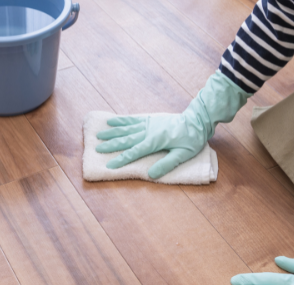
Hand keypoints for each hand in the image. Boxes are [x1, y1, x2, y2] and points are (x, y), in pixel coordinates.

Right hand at [96, 71, 250, 178]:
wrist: (196, 120)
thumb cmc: (191, 139)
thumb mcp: (183, 154)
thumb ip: (167, 164)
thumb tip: (151, 175)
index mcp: (155, 141)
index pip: (135, 152)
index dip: (122, 159)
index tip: (109, 165)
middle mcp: (148, 131)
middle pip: (126, 139)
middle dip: (111, 145)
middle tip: (97, 149)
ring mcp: (147, 124)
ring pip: (126, 128)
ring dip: (112, 132)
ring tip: (99, 135)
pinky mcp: (149, 119)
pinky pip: (132, 120)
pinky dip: (121, 120)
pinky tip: (111, 120)